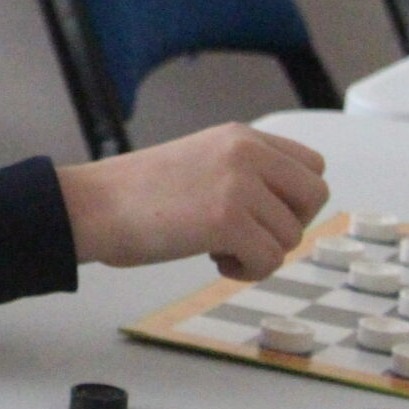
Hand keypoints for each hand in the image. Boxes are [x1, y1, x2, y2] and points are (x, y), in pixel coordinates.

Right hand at [58, 124, 326, 279]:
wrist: (93, 205)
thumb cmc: (137, 195)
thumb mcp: (202, 161)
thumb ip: (245, 173)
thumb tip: (286, 211)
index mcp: (240, 136)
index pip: (311, 165)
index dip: (295, 200)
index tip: (263, 216)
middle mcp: (245, 152)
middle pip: (315, 195)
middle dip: (289, 226)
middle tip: (250, 237)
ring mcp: (238, 185)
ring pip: (291, 235)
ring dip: (261, 254)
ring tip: (218, 249)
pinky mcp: (226, 220)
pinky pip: (270, 260)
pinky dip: (248, 272)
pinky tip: (216, 262)